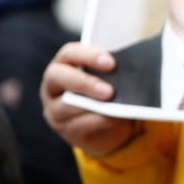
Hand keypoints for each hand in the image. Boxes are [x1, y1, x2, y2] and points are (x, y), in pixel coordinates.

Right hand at [40, 42, 137, 156]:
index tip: (111, 63)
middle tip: (109, 91)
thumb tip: (130, 66)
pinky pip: (78, 125)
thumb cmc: (107, 92)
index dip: (88, 56)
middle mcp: (53, 86)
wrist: (108, 127)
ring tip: (115, 107)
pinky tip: (114, 119)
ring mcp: (55, 110)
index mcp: (64, 65)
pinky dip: (99, 121)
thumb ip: (112, 70)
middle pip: (58, 77)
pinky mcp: (65, 129)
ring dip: (93, 106)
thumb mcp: (108, 79)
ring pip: (66, 106)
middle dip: (85, 83)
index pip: (68, 53)